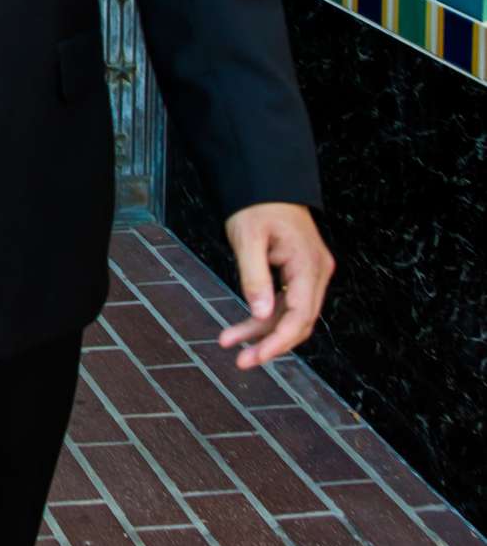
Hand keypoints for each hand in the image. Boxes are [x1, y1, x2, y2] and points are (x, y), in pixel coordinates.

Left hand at [220, 202, 334, 368]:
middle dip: (270, 344)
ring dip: (262, 332)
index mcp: (308, 263)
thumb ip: (254, 277)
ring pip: (290, 315)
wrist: (266, 183)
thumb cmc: (256, 205)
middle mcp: (317, 271)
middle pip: (299, 321)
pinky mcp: (300, 274)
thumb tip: (262, 316)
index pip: (300, 314)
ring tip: (229, 343)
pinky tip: (241, 329)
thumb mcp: (247, 238)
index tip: (256, 357)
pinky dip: (264, 317)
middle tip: (240, 361)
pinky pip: (286, 303)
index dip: (279, 341)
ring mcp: (311, 273)